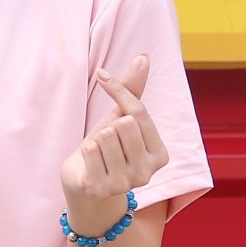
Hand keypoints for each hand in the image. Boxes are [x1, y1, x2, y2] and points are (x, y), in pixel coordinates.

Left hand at [60, 55, 167, 236]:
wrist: (85, 182)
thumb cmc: (107, 146)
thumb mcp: (120, 117)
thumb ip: (133, 90)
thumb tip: (143, 57)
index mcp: (161, 154)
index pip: (138, 111)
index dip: (117, 90)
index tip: (101, 75)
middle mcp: (149, 172)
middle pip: (122, 124)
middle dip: (108, 127)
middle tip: (107, 144)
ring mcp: (126, 184)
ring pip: (105, 136)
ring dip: (96, 141)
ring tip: (99, 156)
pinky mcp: (102, 189)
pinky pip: (90, 150)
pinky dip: (85, 152)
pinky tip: (90, 165)